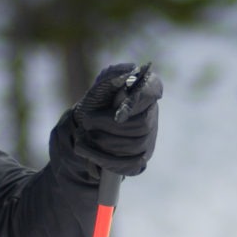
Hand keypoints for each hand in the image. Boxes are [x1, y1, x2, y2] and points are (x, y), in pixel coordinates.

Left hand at [59, 61, 160, 178]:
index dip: (137, 102)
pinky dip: (104, 159)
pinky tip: (90, 152)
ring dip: (104, 142)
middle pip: (142, 124)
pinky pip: (129, 164)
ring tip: (86, 136)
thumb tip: (129, 72)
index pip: (153, 89)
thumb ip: (113, 75)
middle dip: (109, 126)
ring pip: (135, 145)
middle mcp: (151, 113)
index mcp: (144, 89)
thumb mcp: (99, 86)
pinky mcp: (140, 158)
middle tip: (87, 122)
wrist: (83, 131)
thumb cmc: (94, 104)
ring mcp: (149, 138)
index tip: (118, 115)